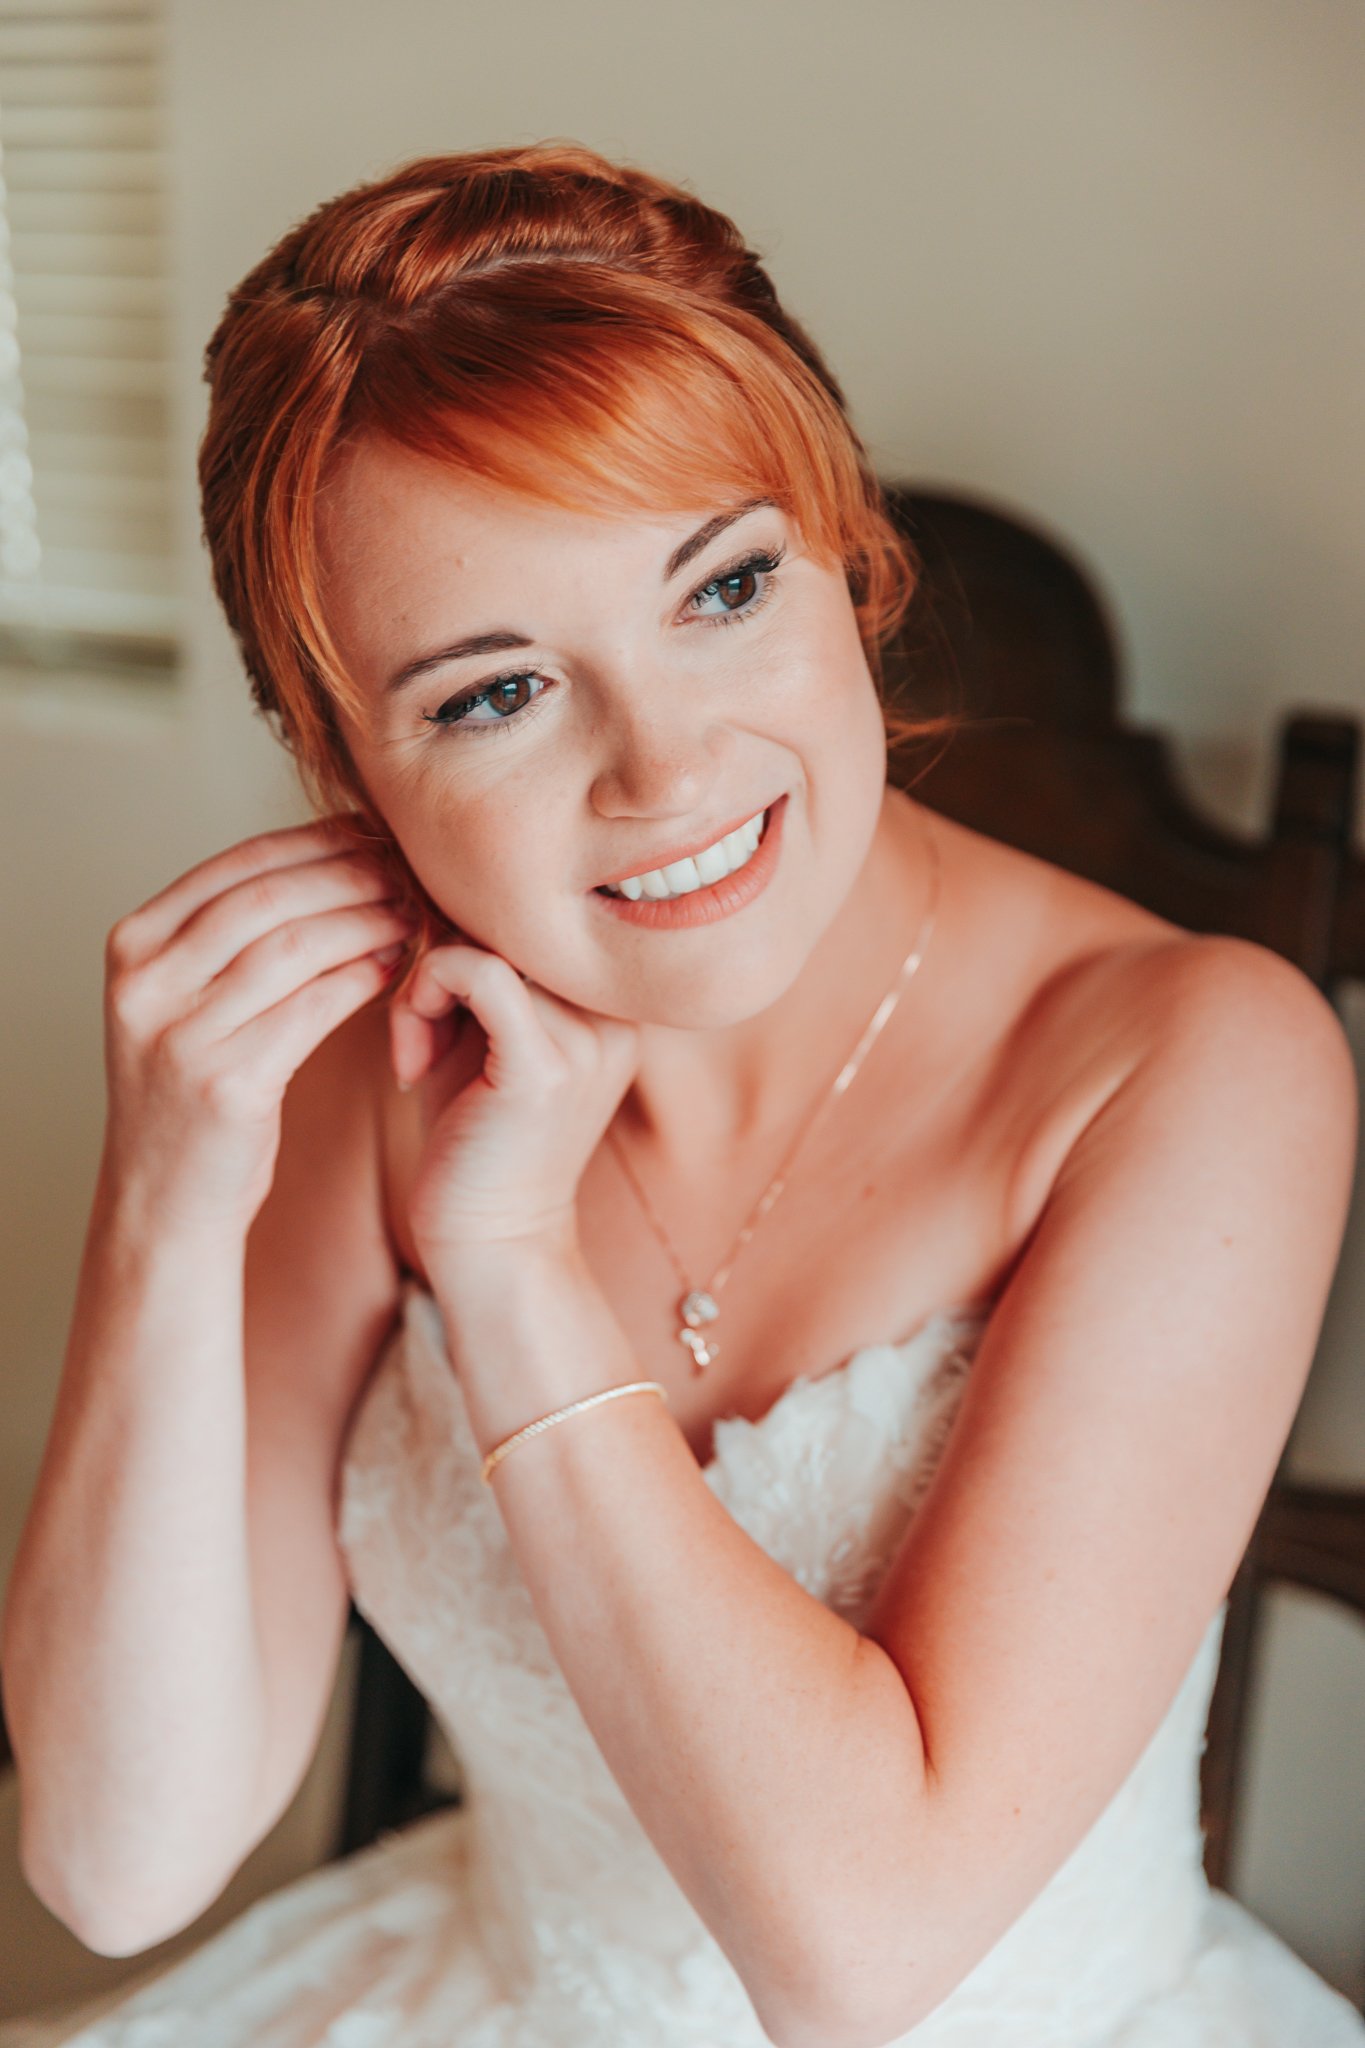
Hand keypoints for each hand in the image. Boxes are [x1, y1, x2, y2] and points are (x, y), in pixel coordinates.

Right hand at [101, 814, 416, 1230]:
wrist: (165, 1199)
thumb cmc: (193, 1089)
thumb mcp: (186, 998)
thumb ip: (230, 935)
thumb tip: (329, 853)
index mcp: (134, 944)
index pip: (238, 864)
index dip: (317, 842)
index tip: (375, 835)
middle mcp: (146, 983)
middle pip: (271, 897)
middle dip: (351, 875)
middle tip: (408, 870)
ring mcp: (181, 1034)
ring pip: (298, 946)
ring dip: (368, 921)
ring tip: (412, 912)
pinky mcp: (228, 1084)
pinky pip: (315, 1006)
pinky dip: (363, 977)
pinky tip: (396, 966)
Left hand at [388, 939, 641, 1263]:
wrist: (490, 1244)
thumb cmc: (473, 1139)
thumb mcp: (480, 1038)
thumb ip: (475, 969)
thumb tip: (431, 893)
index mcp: (608, 1003)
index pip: (529, 921)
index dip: (459, 943)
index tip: (425, 1008)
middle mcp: (613, 1015)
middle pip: (507, 923)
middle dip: (438, 960)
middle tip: (409, 1027)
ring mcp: (588, 1040)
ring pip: (484, 941)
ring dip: (423, 986)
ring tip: (411, 1050)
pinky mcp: (545, 1069)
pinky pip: (479, 972)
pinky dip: (425, 995)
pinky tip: (410, 1060)